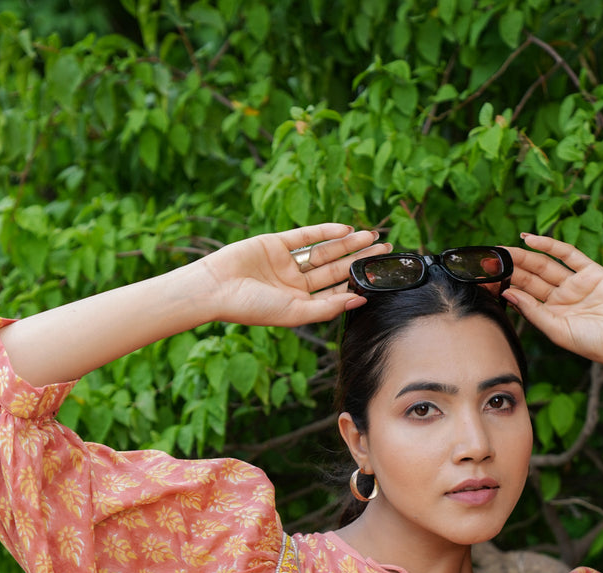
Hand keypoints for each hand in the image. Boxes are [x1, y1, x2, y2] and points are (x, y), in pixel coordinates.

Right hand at [199, 223, 390, 328]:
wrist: (217, 288)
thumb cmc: (252, 308)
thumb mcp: (295, 313)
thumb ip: (328, 308)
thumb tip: (360, 301)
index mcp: (301, 304)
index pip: (337, 292)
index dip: (359, 284)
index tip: (382, 277)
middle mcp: (296, 284)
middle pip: (336, 269)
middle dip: (361, 260)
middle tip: (386, 251)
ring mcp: (287, 262)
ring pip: (325, 251)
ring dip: (348, 244)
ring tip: (372, 236)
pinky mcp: (276, 243)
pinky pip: (306, 236)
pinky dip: (325, 231)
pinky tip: (345, 230)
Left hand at [504, 233, 602, 372]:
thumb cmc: (595, 343)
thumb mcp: (557, 330)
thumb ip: (533, 312)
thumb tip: (508, 294)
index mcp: (551, 315)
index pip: (524, 296)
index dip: (506, 286)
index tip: (486, 279)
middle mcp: (561, 298)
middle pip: (531, 278)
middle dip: (511, 268)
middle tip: (490, 260)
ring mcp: (575, 283)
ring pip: (545, 265)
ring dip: (525, 256)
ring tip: (504, 250)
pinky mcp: (591, 271)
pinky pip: (567, 254)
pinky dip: (550, 245)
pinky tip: (530, 240)